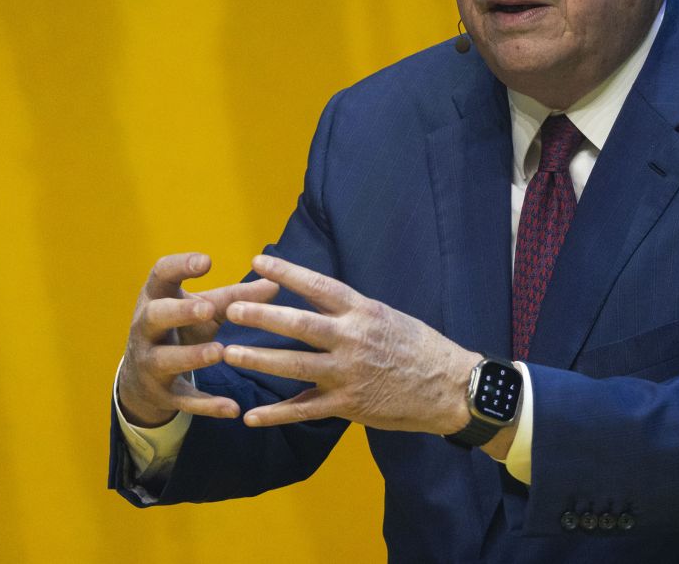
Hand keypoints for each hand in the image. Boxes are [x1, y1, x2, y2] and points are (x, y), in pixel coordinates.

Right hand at [118, 252, 278, 426]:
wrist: (144, 375)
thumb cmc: (182, 327)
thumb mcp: (205, 309)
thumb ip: (236, 297)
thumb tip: (277, 283)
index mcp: (157, 298)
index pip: (160, 275)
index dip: (180, 266)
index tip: (207, 261)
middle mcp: (146, 329)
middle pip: (154, 317)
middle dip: (179, 313)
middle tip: (206, 309)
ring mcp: (150, 362)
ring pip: (164, 360)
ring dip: (190, 357)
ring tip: (218, 353)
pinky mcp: (162, 393)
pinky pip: (183, 401)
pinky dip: (207, 406)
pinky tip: (233, 409)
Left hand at [221, 254, 481, 436]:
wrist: (451, 387)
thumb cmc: (421, 348)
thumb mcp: (390, 317)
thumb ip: (354, 312)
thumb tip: (320, 299)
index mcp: (364, 312)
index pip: (319, 287)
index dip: (286, 273)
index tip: (257, 262)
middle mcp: (353, 340)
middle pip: (299, 325)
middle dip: (261, 316)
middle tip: (229, 308)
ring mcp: (349, 374)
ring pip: (294, 366)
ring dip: (258, 360)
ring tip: (227, 354)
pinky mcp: (349, 405)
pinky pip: (306, 410)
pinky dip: (277, 415)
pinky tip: (251, 417)